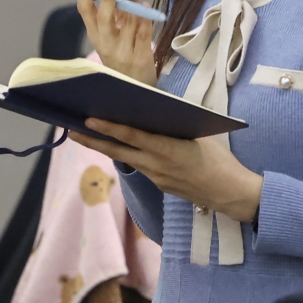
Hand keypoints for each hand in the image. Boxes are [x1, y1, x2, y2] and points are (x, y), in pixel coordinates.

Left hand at [69, 119, 262, 222]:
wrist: (231, 194)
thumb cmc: (219, 158)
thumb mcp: (197, 135)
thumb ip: (173, 124)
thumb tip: (152, 108)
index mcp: (168, 150)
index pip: (132, 136)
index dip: (109, 128)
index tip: (89, 118)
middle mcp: (156, 166)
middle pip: (118, 151)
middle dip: (93, 139)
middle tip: (71, 128)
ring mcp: (156, 177)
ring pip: (125, 158)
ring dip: (104, 146)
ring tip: (84, 133)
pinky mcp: (158, 184)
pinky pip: (138, 165)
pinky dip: (124, 154)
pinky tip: (116, 146)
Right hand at [75, 0, 156, 85]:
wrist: (136, 88)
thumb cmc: (123, 54)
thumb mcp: (113, 34)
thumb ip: (116, 9)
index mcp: (96, 36)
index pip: (86, 13)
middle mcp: (107, 44)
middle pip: (104, 19)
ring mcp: (123, 52)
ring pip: (126, 22)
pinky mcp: (140, 58)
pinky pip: (142, 35)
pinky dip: (144, 19)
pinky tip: (145, 5)